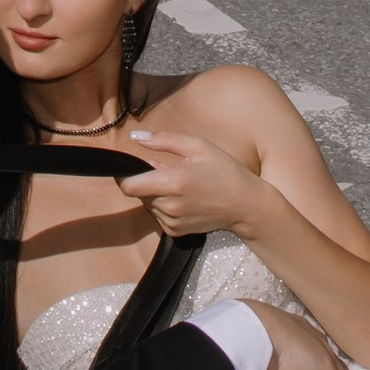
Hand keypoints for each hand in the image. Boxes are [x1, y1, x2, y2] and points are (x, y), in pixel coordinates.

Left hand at [115, 122, 266, 243]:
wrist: (246, 205)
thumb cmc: (225, 171)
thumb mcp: (198, 146)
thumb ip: (163, 140)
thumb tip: (135, 137)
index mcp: (173, 182)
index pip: (129, 186)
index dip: (124, 176)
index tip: (130, 167)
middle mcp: (169, 206)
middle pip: (138, 193)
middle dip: (147, 180)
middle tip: (170, 170)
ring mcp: (172, 222)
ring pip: (147, 204)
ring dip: (156, 193)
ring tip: (181, 184)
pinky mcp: (175, 232)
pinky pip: (158, 215)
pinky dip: (164, 206)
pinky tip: (184, 198)